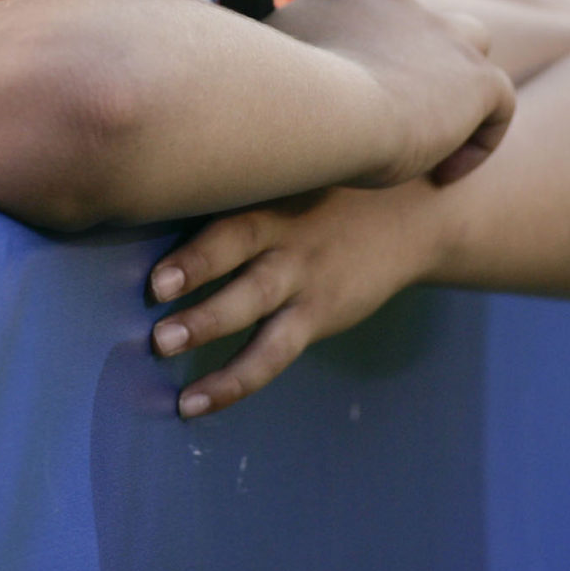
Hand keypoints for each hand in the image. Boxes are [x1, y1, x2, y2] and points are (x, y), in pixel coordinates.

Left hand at [146, 185, 438, 418]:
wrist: (415, 215)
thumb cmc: (332, 188)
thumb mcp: (295, 170)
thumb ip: (243, 177)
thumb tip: (159, 173)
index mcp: (274, 198)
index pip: (231, 221)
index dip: (197, 250)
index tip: (158, 276)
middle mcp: (287, 238)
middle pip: (238, 255)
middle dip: (195, 276)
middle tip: (154, 296)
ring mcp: (303, 279)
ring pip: (252, 309)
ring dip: (207, 326)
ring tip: (162, 344)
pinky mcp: (316, 315)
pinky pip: (270, 355)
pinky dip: (232, 381)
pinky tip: (194, 400)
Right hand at [269, 0, 513, 186]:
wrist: (319, 108)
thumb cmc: (279, 95)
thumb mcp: (261, 70)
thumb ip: (269, 68)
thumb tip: (247, 82)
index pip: (364, 21)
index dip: (361, 62)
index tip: (345, 106)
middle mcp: (397, 4)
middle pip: (417, 28)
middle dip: (410, 68)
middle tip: (389, 122)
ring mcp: (441, 36)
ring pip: (470, 48)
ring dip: (455, 89)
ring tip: (433, 138)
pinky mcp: (475, 78)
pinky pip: (497, 102)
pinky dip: (479, 140)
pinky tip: (444, 176)